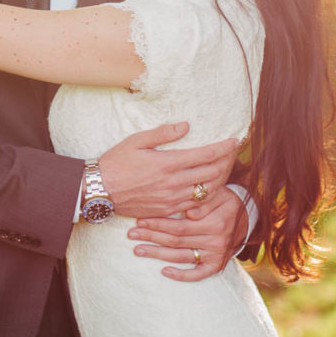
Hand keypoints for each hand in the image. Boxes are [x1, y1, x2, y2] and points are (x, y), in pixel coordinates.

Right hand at [98, 123, 236, 219]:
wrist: (100, 190)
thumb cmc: (117, 162)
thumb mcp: (137, 140)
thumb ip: (163, 133)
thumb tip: (186, 126)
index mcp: (168, 163)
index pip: (206, 155)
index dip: (224, 148)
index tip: (235, 141)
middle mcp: (173, 183)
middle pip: (212, 173)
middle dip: (227, 162)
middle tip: (233, 153)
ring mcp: (171, 199)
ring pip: (207, 191)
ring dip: (219, 179)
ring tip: (224, 169)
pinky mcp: (167, 210)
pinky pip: (194, 205)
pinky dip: (205, 195)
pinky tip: (208, 187)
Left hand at [127, 188, 248, 281]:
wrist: (247, 217)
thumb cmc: (226, 201)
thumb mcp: (218, 193)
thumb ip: (203, 200)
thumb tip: (188, 211)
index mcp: (214, 222)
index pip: (179, 225)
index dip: (158, 223)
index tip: (140, 220)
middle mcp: (215, 240)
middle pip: (176, 241)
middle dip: (151, 237)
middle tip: (131, 234)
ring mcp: (215, 254)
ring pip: (181, 256)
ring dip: (157, 254)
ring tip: (138, 250)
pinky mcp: (216, 265)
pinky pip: (198, 274)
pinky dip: (181, 275)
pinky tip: (164, 272)